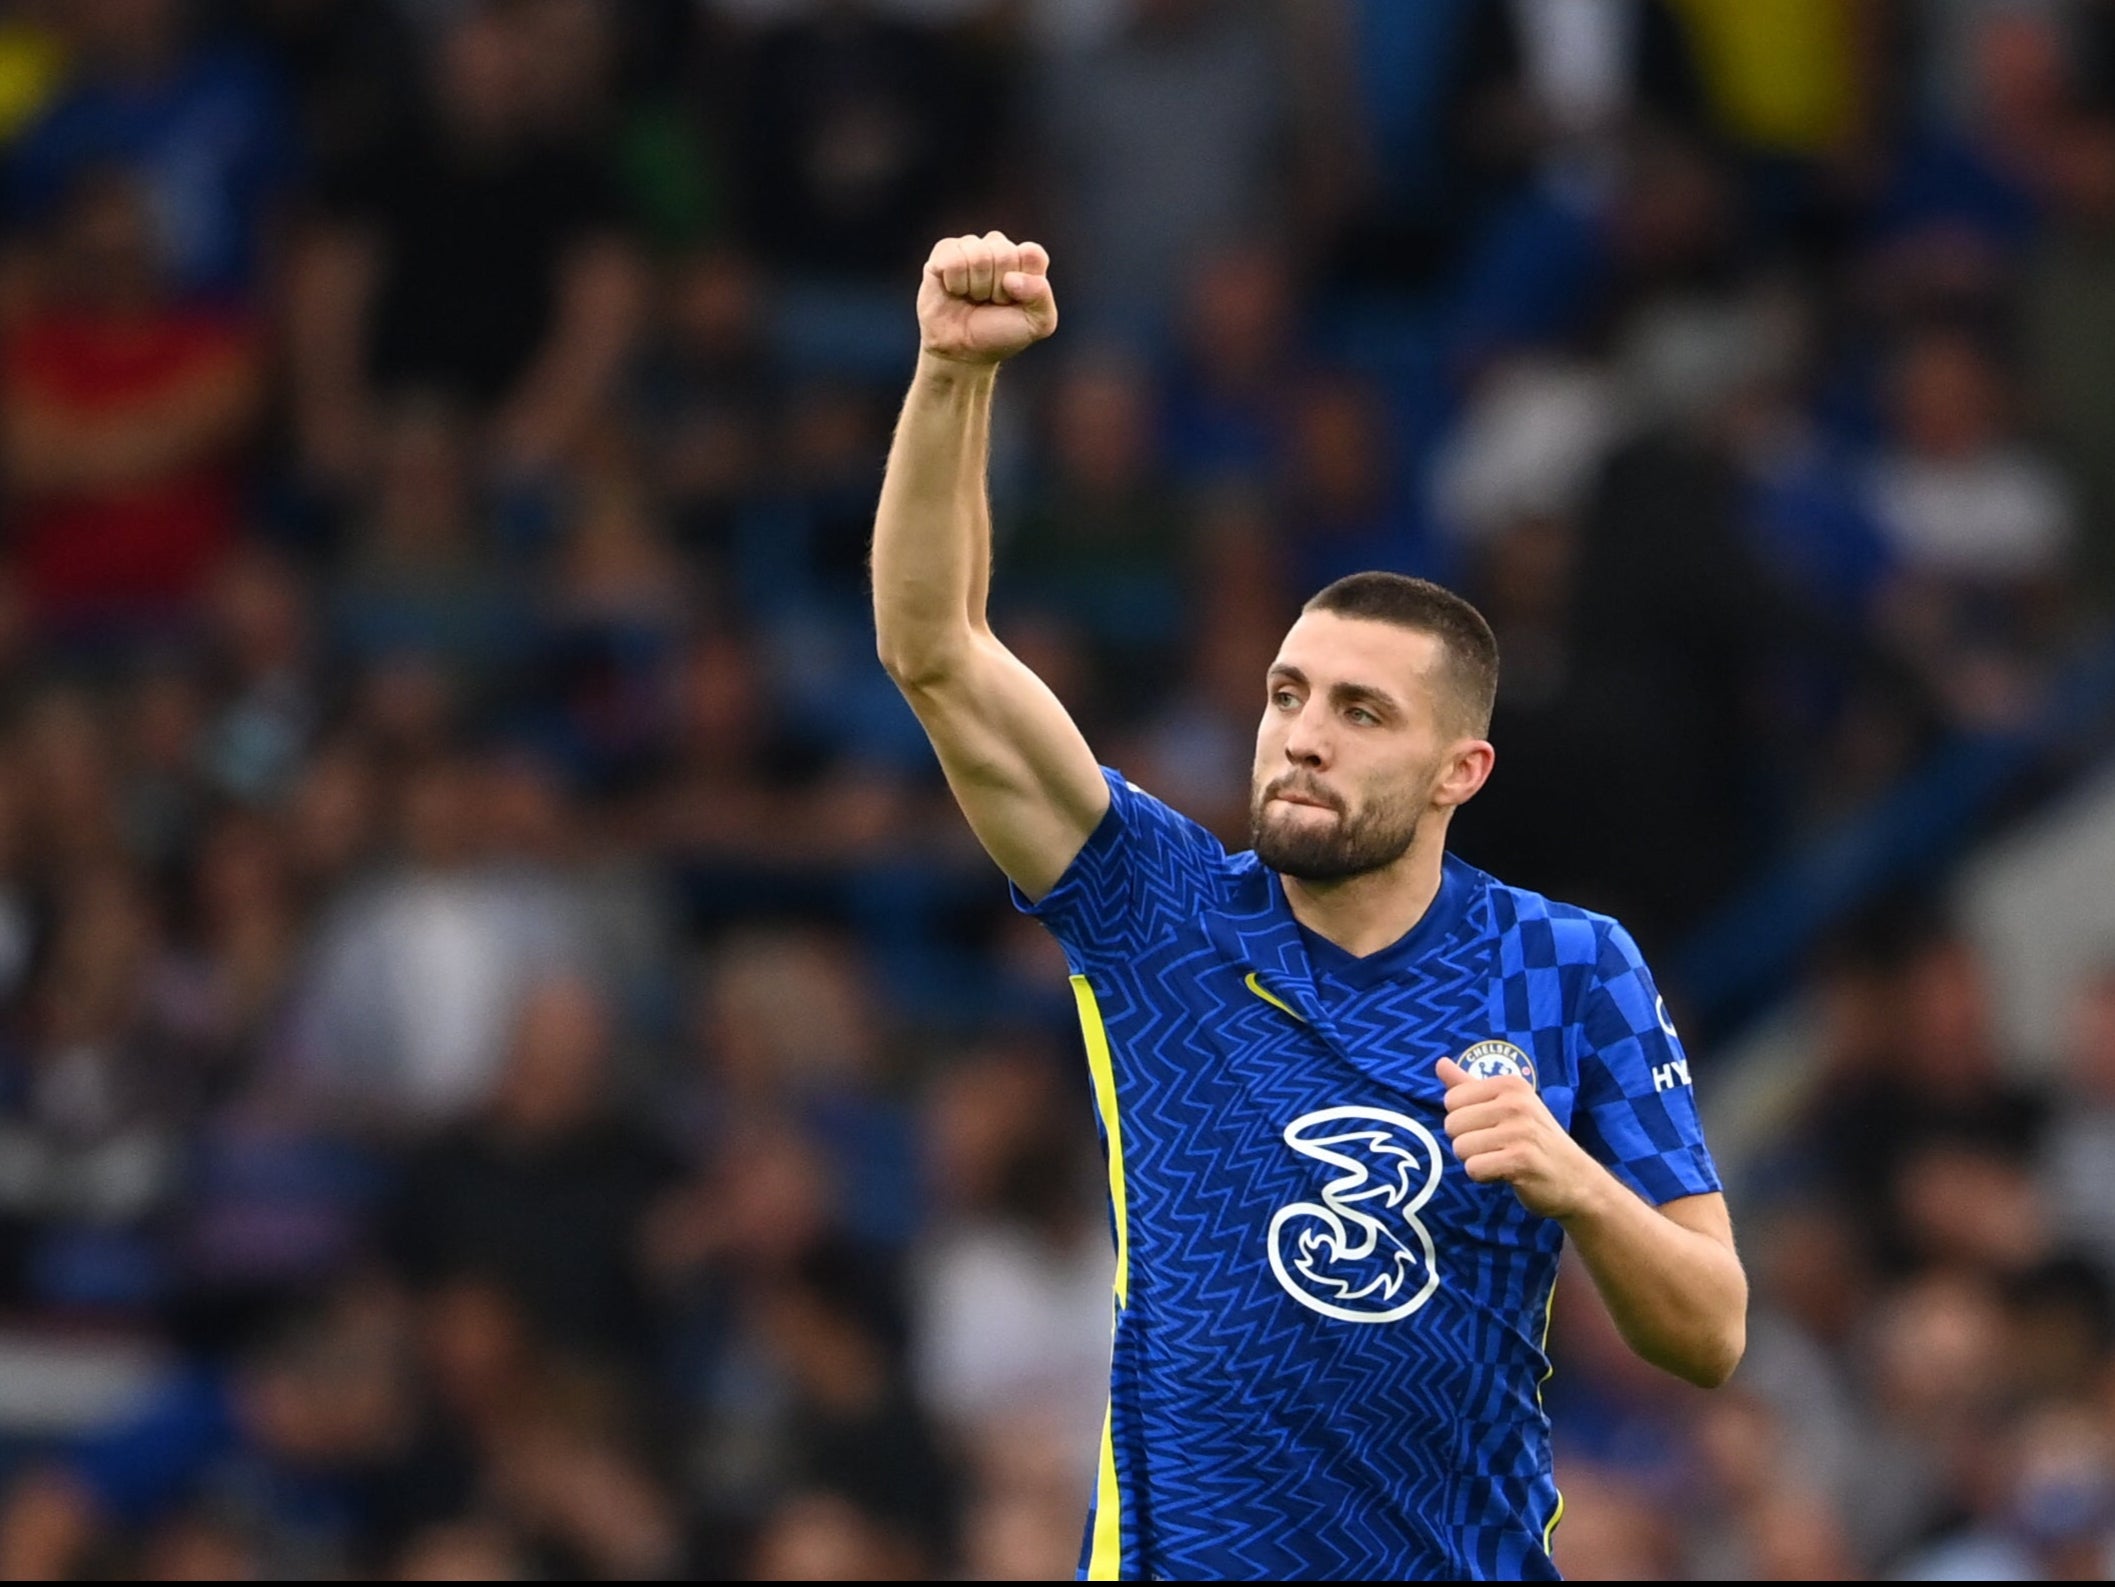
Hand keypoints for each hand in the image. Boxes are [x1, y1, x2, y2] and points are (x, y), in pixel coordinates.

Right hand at [918, 231, 1057, 364]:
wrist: (963, 352)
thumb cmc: (1001, 334)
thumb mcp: (1038, 323)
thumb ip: (1041, 295)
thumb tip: (1011, 278)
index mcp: (1026, 260)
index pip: (1032, 254)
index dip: (1024, 282)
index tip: (1015, 302)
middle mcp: (999, 248)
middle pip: (1004, 253)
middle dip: (998, 288)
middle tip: (990, 303)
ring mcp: (971, 247)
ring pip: (978, 255)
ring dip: (976, 287)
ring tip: (973, 298)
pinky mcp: (944, 252)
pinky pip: (953, 259)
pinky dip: (955, 282)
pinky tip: (954, 290)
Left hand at [1437, 1056, 1602, 1221]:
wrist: (1576, 1179)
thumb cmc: (1535, 1139)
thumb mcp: (1507, 1104)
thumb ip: (1469, 1085)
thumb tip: (1439, 1062)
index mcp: (1510, 1084)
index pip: (1452, 1099)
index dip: (1464, 1119)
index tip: (1490, 1126)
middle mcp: (1516, 1103)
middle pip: (1452, 1124)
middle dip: (1467, 1142)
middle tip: (1497, 1146)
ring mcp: (1520, 1131)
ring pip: (1460, 1148)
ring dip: (1476, 1160)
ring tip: (1502, 1159)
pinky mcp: (1520, 1160)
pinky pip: (1474, 1168)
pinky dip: (1483, 1176)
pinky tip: (1505, 1173)